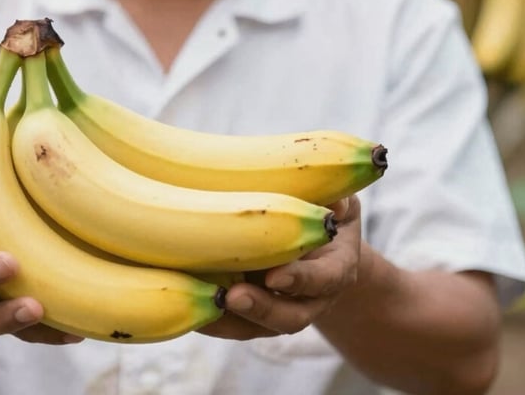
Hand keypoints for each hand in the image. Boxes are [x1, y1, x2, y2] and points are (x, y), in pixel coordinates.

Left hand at [198, 196, 361, 339]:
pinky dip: (210, 316)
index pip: (325, 280)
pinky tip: (186, 300)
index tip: (275, 277)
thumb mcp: (338, 197)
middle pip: (290, 317)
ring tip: (203, 302)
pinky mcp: (254, 310)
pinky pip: (234, 322)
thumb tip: (332, 204)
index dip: (301, 281)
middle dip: (261, 309)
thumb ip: (337, 199)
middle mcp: (311, 297)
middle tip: (232, 297)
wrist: (320, 238)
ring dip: (229, 319)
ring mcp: (281, 307)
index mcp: (336, 267)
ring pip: (257, 327)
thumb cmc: (325, 205)